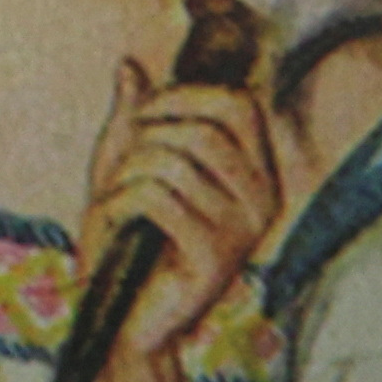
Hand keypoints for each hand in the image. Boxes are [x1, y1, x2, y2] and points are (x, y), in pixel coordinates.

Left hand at [74, 50, 278, 381]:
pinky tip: (116, 227)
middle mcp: (264, 200)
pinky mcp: (216, 260)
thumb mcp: (125, 166)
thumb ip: (133, 117)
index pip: (237, 103)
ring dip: (123, 177)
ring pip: (169, 161)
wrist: (122, 317)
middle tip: (123, 173)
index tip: (143, 120)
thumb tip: (130, 65)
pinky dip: (118, 204)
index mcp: (256, 173)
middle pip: (199, 128)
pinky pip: (154, 199)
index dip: (181, 97)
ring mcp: (245, 232)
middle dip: (142, 139)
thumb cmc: (129, 239)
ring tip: (119, 207)